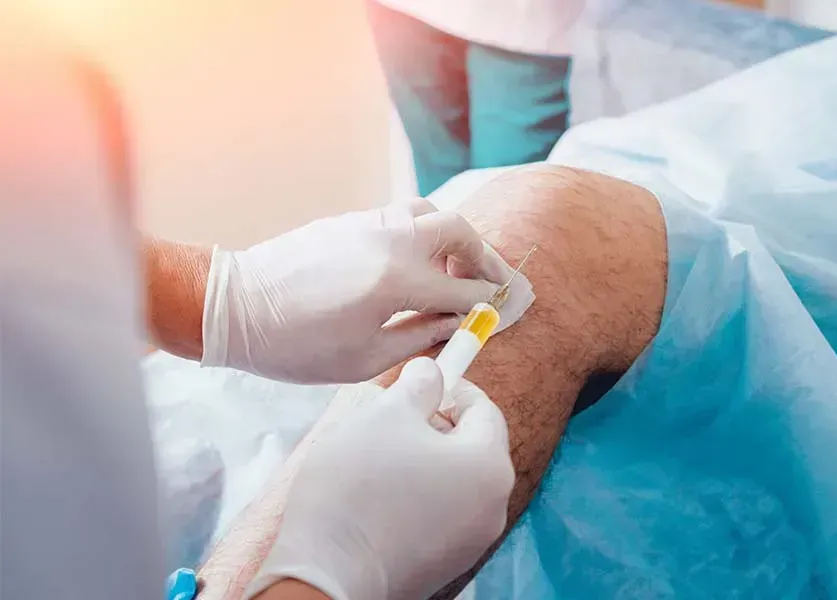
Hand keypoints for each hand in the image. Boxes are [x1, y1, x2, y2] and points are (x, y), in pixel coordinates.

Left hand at [201, 200, 511, 382]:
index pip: (464, 288)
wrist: (236, 308)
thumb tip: (456, 324)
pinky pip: (401, 216)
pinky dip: (422, 233)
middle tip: (490, 281)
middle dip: (483, 256)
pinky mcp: (349, 221)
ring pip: (430, 213)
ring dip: (452, 238)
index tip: (501, 310)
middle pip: (459, 231)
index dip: (488, 302)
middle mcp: (390, 242)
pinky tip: (415, 262)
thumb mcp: (365, 358)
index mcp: (397, 282)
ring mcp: (368, 224)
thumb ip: (420, 337)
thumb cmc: (296, 345)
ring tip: (452, 269)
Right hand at [243, 358, 514, 599]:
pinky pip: (439, 513)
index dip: (453, 388)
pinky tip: (378, 495)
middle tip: (392, 417)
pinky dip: (417, 495)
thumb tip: (432, 373)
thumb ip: (419, 385)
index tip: (422, 381)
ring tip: (378, 456)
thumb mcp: (387, 415)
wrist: (327, 574)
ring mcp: (471, 540)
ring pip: (454, 480)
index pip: (484, 410)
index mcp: (489, 466)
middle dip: (435, 425)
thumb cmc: (358, 489)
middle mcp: (493, 506)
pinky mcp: (444, 563)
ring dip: (423, 460)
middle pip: (472, 446)